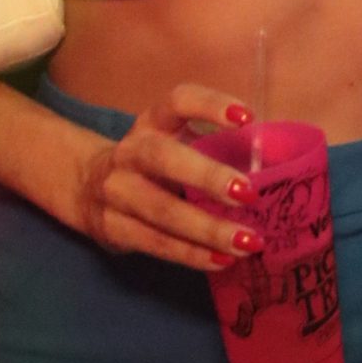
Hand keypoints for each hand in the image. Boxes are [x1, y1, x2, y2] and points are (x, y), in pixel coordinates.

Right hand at [71, 84, 262, 272]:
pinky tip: (222, 260)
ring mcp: (116, 191)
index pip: (177, 102)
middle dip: (207, 176)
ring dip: (208, 229)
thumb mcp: (172, 144)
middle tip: (248, 193)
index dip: (210, 105)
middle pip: (164, 158)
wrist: (84, 188)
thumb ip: (213, 150)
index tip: (246, 117)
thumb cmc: (152, 165)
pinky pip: (155, 243)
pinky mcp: (112, 228)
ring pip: (162, 211)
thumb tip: (278, 172)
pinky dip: (191, 254)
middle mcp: (130, 152)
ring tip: (248, 242)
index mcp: (151, 123)